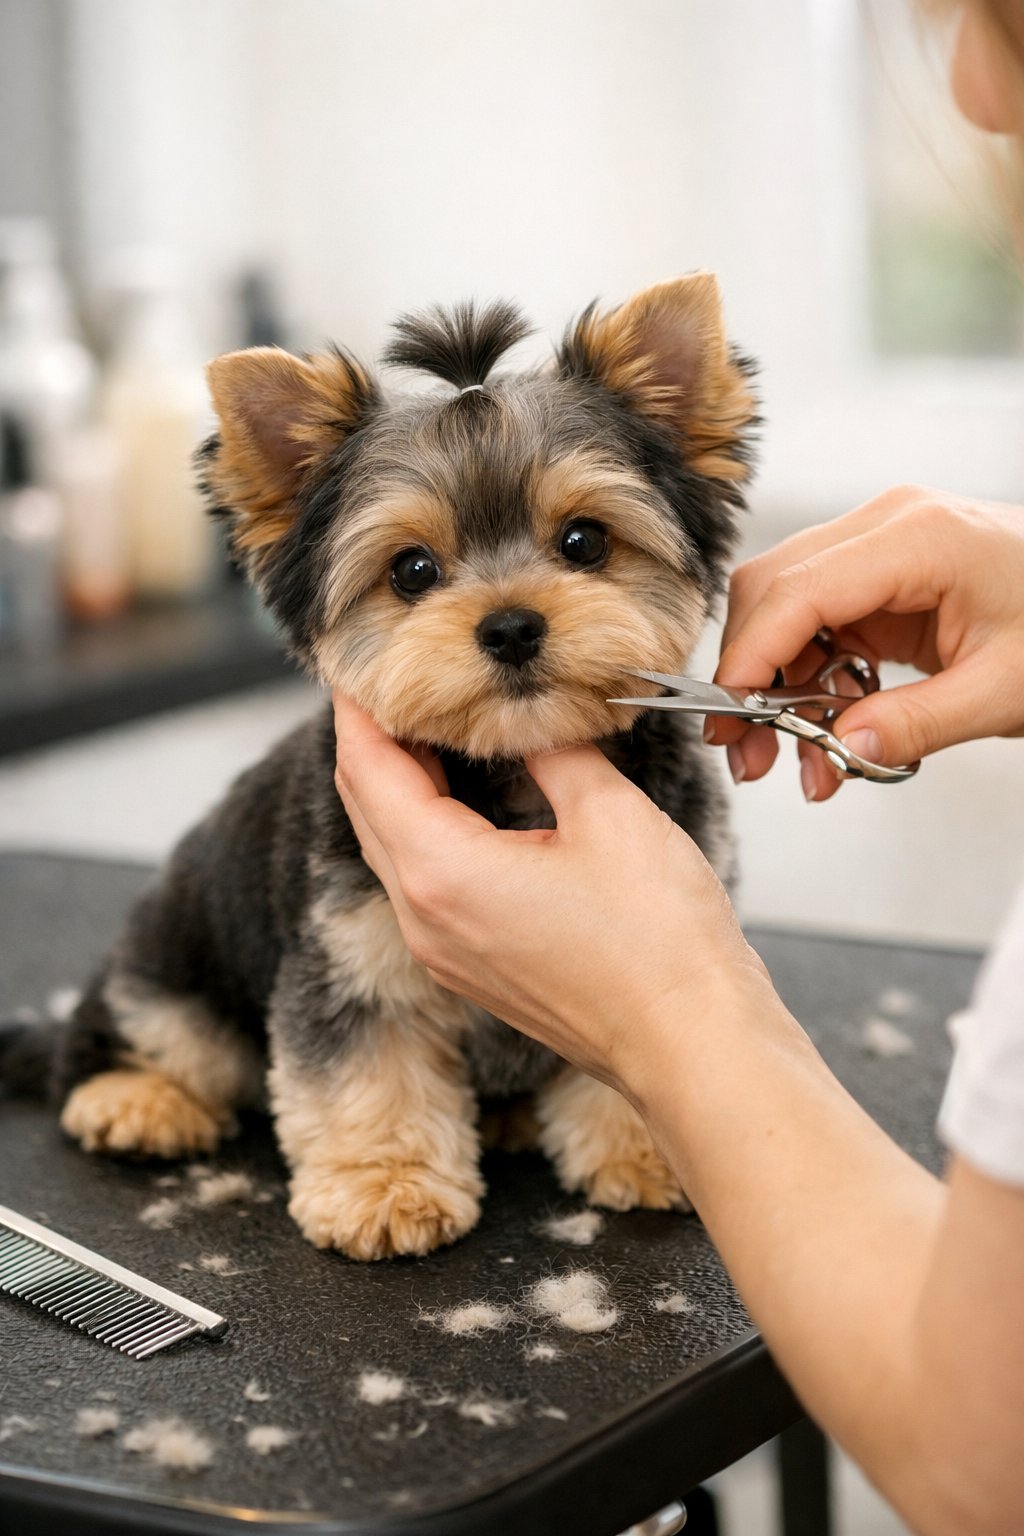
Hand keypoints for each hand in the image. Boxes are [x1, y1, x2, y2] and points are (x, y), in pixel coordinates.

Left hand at [332, 694, 771, 1101]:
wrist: (690, 1046)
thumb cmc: (658, 943)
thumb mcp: (610, 815)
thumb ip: (556, 751)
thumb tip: (534, 713)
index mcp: (442, 871)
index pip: (367, 768)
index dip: (358, 708)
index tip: (359, 662)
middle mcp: (424, 917)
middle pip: (366, 807)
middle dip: (371, 740)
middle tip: (394, 681)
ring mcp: (443, 952)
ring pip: (391, 848)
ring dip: (397, 786)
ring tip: (425, 727)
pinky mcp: (471, 969)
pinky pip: (423, 884)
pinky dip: (425, 831)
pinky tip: (463, 800)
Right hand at [708, 486, 1023, 800]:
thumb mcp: (1005, 690)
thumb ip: (919, 721)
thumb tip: (844, 749)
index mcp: (920, 537)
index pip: (800, 589)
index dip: (751, 655)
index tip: (728, 716)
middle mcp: (886, 527)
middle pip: (772, 589)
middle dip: (749, 675)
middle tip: (745, 753)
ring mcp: (879, 548)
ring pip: (783, 609)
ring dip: (775, 687)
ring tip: (791, 763)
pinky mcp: (880, 579)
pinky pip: (816, 626)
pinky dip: (808, 680)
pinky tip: (824, 732)